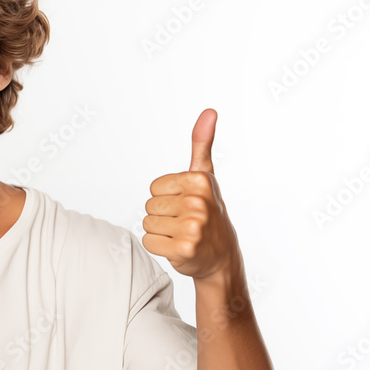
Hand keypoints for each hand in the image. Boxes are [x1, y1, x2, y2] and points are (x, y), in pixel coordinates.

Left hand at [142, 109, 238, 281]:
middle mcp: (199, 203)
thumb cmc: (209, 213)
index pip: (154, 187)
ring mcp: (193, 227)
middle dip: (163, 215)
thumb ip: (202, 144)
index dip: (166, 197)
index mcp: (200, 181)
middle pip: (149, 205)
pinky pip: (149, 241)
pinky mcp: (184, 249)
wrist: (221, 257)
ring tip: (182, 234)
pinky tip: (178, 247)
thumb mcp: (205, 177)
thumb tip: (209, 112)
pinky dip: (159, 247)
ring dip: (161, 231)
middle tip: (184, 222)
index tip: (185, 204)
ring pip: (147, 224)